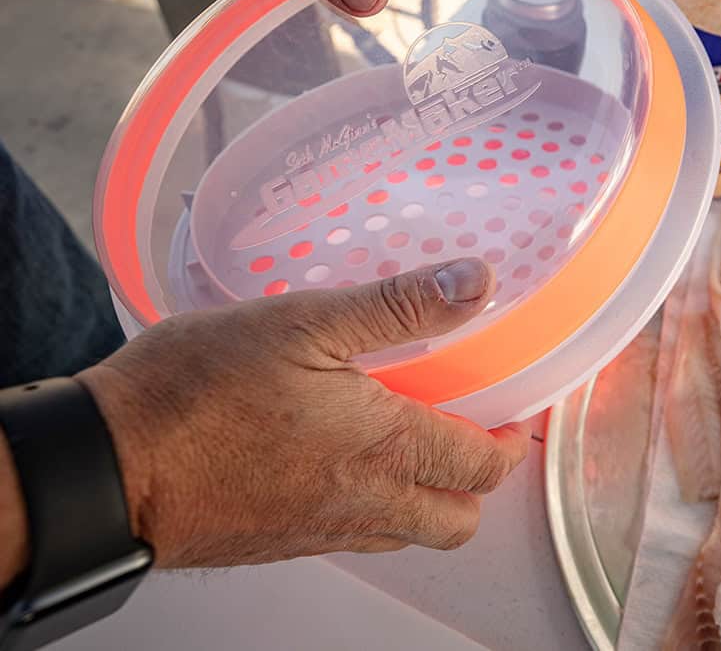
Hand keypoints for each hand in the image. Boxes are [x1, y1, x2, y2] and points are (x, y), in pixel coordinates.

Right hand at [73, 258, 529, 567]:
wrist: (106, 467)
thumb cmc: (196, 393)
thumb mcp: (305, 321)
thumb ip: (400, 306)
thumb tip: (474, 281)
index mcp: (384, 450)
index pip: (481, 467)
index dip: (509, 438)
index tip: (512, 409)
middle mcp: (364, 504)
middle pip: (458, 520)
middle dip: (478, 482)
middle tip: (468, 431)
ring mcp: (322, 531)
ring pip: (407, 534)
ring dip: (428, 497)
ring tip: (410, 440)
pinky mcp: (282, 542)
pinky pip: (355, 536)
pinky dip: (374, 506)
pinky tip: (345, 459)